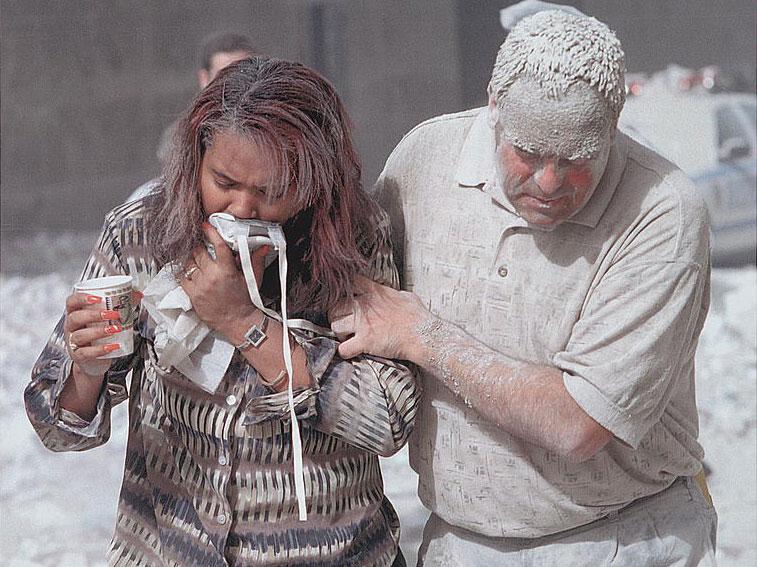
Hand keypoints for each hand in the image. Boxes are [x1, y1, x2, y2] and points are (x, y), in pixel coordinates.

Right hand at [64, 290, 140, 376]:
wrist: (93, 359)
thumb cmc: (97, 332)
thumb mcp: (105, 318)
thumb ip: (120, 304)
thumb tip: (137, 294)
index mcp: (75, 313)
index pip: (72, 302)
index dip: (82, 298)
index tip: (97, 298)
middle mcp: (71, 327)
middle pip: (76, 317)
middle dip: (94, 315)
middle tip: (114, 314)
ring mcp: (73, 342)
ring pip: (80, 335)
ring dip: (99, 331)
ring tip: (115, 329)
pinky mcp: (78, 356)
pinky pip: (86, 353)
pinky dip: (100, 349)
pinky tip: (113, 346)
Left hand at [181, 222, 269, 339]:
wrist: (237, 322)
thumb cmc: (246, 300)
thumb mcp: (253, 279)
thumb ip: (256, 260)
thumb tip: (263, 246)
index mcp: (227, 271)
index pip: (217, 246)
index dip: (210, 232)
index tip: (205, 225)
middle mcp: (211, 277)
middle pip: (199, 252)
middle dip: (201, 248)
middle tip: (204, 248)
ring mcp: (200, 286)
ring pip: (189, 263)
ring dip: (193, 259)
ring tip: (198, 260)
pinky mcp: (192, 295)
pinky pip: (183, 277)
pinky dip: (186, 272)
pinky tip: (192, 272)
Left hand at [329, 276, 430, 359]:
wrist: (423, 334)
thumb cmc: (418, 317)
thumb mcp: (405, 296)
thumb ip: (392, 294)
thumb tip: (394, 295)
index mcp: (374, 292)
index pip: (350, 283)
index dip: (344, 291)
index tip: (346, 299)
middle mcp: (364, 305)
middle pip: (334, 307)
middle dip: (336, 316)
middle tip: (344, 323)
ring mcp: (362, 323)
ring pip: (335, 326)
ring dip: (339, 334)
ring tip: (347, 337)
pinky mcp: (364, 341)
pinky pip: (343, 348)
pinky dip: (345, 352)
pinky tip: (351, 351)